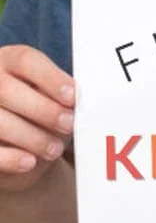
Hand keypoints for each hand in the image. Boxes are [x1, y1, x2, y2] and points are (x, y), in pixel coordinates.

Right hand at [0, 45, 74, 189]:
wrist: (20, 144)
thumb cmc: (43, 112)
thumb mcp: (53, 98)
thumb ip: (64, 96)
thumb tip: (81, 103)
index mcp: (10, 61)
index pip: (26, 60)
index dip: (50, 78)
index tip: (73, 97)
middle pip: (7, 89)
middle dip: (43, 110)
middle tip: (68, 125)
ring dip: (31, 137)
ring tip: (54, 150)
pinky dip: (10, 158)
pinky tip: (30, 162)